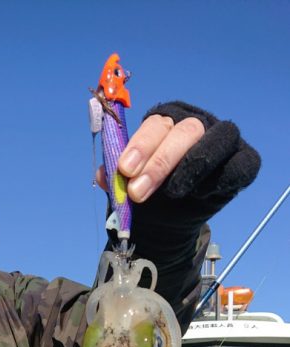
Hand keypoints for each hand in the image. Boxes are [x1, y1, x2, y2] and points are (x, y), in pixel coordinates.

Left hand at [97, 101, 260, 210]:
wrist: (168, 223)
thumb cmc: (149, 195)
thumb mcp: (128, 185)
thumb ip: (116, 177)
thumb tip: (104, 175)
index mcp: (166, 121)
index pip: (157, 124)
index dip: (141, 145)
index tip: (125, 171)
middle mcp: (196, 124)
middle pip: (186, 130)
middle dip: (160, 162)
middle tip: (138, 193)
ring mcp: (223, 141)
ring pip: (218, 138)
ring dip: (194, 165)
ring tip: (174, 193)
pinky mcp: (243, 162)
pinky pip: (242, 164)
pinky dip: (224, 177)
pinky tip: (201, 194)